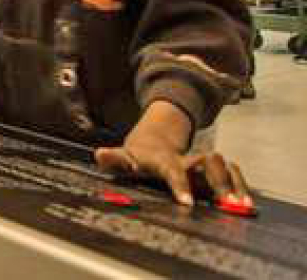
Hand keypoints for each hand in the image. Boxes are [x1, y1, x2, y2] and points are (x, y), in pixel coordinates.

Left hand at [94, 101, 251, 208]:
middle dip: (220, 182)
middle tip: (229, 204)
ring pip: (224, 166)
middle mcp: (186, 159)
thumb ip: (114, 159)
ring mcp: (201, 163)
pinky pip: (233, 173)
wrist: (155, 139)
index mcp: (163, 159)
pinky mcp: (213, 170)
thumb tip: (99, 155)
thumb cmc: (139, 155)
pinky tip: (247, 203)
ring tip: (243, 206)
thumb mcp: (124, 157)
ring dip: (235, 184)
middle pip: (208, 163)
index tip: (187, 203)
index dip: (180, 185)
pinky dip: (242, 186)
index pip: (173, 170)